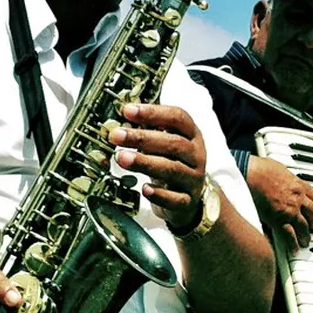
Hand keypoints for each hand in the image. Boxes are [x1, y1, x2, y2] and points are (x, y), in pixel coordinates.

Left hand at [110, 102, 206, 232]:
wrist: (188, 198)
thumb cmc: (172, 163)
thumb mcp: (165, 143)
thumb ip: (148, 130)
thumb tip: (122, 117)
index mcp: (192, 135)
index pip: (177, 118)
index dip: (153, 113)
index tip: (128, 111)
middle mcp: (196, 155)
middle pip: (173, 143)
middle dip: (142, 138)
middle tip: (117, 135)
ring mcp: (193, 179)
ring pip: (173, 170)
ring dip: (145, 162)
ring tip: (122, 157)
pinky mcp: (187, 201)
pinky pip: (175, 199)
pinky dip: (159, 195)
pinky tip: (144, 189)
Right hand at [247, 155, 312, 250]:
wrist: (250, 174)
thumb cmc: (259, 168)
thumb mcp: (278, 168)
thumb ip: (282, 175)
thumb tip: (279, 175)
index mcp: (297, 184)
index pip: (312, 195)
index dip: (312, 202)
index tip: (310, 206)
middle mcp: (297, 198)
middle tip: (312, 225)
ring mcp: (289, 211)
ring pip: (304, 226)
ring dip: (306, 235)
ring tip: (305, 241)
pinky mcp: (279, 220)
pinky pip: (289, 236)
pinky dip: (292, 244)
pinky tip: (294, 249)